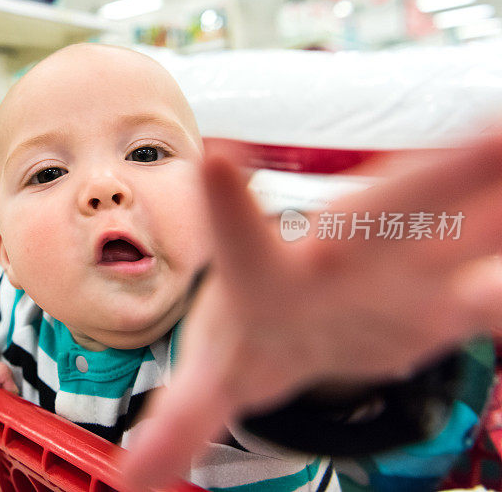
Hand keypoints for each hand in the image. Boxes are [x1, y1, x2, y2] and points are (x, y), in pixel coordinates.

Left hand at [121, 134, 501, 488]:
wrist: (293, 327)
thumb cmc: (252, 339)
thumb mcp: (213, 382)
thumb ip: (182, 422)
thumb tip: (134, 479)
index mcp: (266, 274)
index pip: (242, 241)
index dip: (227, 205)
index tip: (216, 160)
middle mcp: (340, 254)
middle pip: (390, 211)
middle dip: (442, 177)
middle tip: (493, 143)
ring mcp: (399, 266)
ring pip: (462, 222)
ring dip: (492, 192)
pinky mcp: (446, 294)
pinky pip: (492, 291)